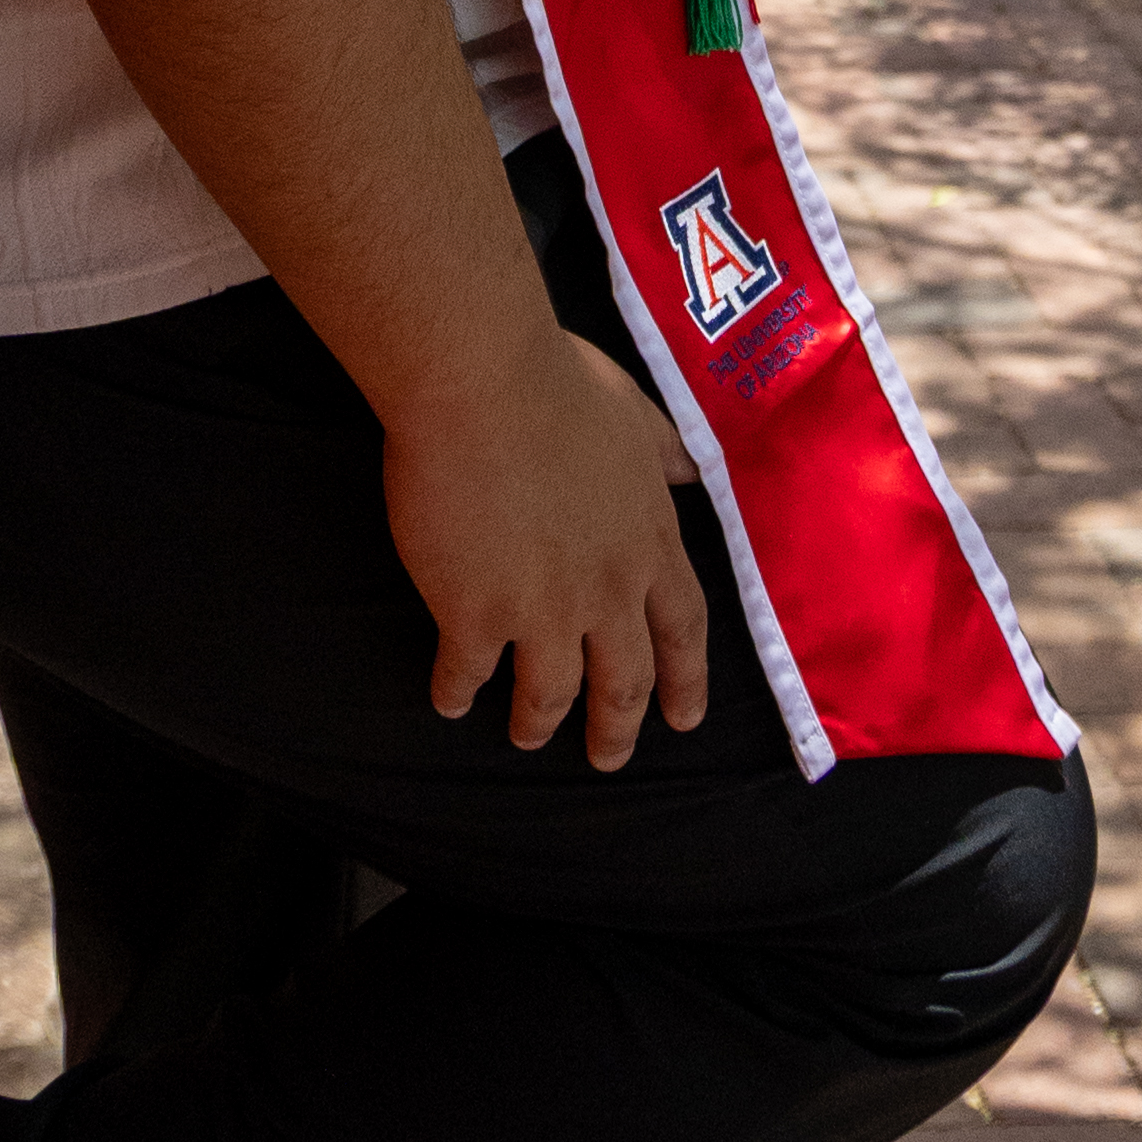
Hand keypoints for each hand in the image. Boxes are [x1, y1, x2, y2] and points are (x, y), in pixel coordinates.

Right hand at [386, 324, 711, 768]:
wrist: (481, 382)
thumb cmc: (556, 382)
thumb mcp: (633, 411)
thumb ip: (662, 450)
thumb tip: (692, 469)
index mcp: (650, 540)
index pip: (683, 628)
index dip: (686, 679)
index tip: (684, 718)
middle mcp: (608, 589)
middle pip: (623, 680)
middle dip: (616, 728)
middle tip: (607, 759)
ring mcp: (542, 610)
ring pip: (549, 693)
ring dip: (538, 722)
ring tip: (527, 736)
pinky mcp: (474, 615)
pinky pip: (468, 674)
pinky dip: (458, 692)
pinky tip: (449, 700)